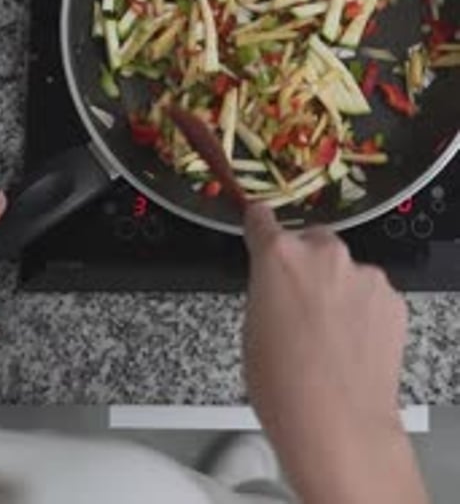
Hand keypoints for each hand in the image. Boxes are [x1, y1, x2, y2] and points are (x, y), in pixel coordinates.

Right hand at [243, 204, 427, 503]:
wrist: (337, 424)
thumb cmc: (283, 386)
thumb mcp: (251, 329)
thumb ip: (266, 290)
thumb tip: (276, 286)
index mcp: (279, 256)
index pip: (262, 218)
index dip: (259, 225)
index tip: (260, 224)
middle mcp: (324, 255)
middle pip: (311, 240)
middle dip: (305, 264)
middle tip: (298, 305)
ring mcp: (363, 275)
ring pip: (345, 270)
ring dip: (337, 288)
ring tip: (328, 335)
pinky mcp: (391, 299)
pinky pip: (371, 294)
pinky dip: (363, 310)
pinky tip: (352, 344)